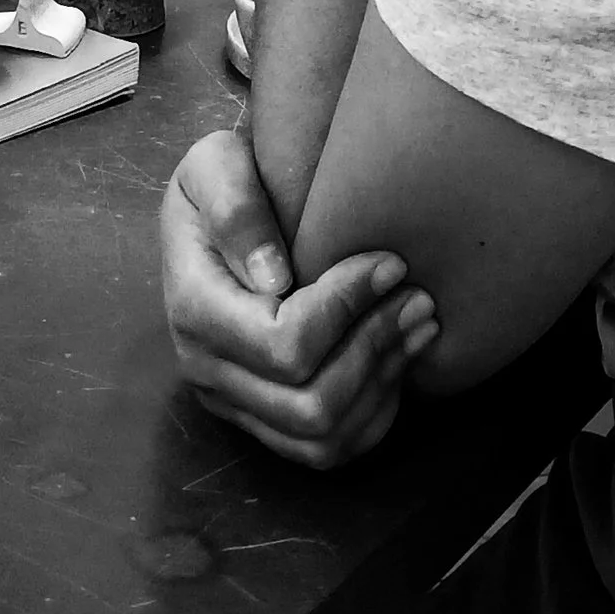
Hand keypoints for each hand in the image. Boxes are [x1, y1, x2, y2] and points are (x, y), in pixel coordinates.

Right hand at [161, 129, 437, 469]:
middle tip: (420, 297)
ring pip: (322, 438)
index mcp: (194, 310)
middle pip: (310, 404)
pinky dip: (374, 414)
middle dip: (376, 350)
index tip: (390, 263)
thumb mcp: (215, 164)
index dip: (348, 310)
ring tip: (419, 324)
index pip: (284, 344)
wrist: (215, 208)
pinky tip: (398, 360)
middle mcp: (206, 371)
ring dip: (382, 384)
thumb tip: (273, 277)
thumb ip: (236, 209)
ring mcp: (233, 402)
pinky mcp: (261, 418)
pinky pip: (327, 449)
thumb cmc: (224, 178)